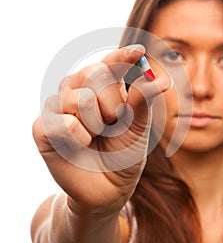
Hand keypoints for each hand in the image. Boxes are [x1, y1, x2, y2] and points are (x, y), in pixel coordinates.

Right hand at [32, 45, 170, 215]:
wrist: (108, 189)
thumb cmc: (123, 155)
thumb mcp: (139, 128)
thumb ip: (142, 103)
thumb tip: (160, 79)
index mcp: (101, 88)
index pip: (109, 63)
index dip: (123, 56)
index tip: (139, 52)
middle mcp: (77, 91)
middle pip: (95, 74)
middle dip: (112, 103)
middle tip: (112, 124)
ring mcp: (58, 108)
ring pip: (80, 97)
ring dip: (96, 122)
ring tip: (95, 137)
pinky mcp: (42, 127)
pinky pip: (65, 122)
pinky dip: (79, 137)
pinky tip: (81, 145)